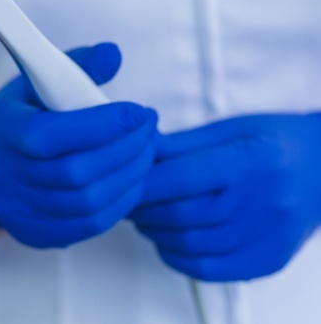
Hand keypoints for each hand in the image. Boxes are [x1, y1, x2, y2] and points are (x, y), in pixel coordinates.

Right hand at [0, 43, 157, 247]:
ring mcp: (20, 211)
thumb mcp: (38, 81)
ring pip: (88, 202)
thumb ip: (77, 65)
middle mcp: (6, 177)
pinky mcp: (36, 233)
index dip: (102, 125)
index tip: (138, 112)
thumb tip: (113, 54)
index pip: (52, 135)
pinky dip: (121, 202)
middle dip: (127, 149)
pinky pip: (89, 225)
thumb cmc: (22, 115)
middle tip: (150, 129)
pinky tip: (134, 179)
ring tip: (148, 150)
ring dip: (130, 176)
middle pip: (77, 173)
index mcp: (3, 131)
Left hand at [131, 113, 320, 280]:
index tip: (126, 182)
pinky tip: (167, 242)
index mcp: (249, 160)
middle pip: (181, 215)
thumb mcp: (231, 129)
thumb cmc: (274, 141)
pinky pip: (210, 270)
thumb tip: (141, 151)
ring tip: (144, 218)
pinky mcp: (268, 260)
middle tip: (128, 201)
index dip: (144, 183)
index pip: (181, 178)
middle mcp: (261, 203)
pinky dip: (178, 258)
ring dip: (155, 233)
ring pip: (190, 245)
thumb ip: (183, 144)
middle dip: (143, 209)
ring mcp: (267, 237)